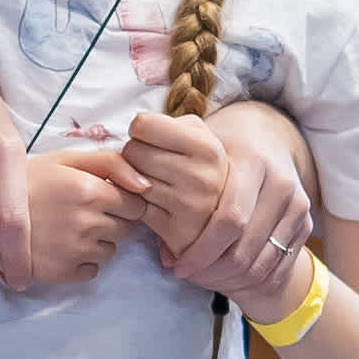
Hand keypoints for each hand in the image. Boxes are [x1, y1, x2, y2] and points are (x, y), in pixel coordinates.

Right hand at [25, 144, 150, 284]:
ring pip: (110, 251)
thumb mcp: (66, 159)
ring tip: (66, 229)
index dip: (123, 202)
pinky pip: (92, 271)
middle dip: (111, 221)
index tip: (103, 198)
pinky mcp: (64, 274)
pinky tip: (59, 246)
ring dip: (97, 242)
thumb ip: (111, 164)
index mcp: (90, 190)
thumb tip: (146, 184)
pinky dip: (81, 262)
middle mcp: (87, 223)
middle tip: (81, 212)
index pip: (136, 205)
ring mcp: (76, 251)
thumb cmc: (27, 181)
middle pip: (126, 229)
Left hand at [121, 111, 234, 265]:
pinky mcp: (178, 234)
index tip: (152, 138)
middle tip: (153, 164)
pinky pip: (135, 208)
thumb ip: (165, 124)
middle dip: (135, 155)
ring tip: (157, 183)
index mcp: (208, 149)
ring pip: (131, 182)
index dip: (142, 130)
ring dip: (133, 181)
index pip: (143, 125)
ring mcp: (190, 209)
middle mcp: (202, 179)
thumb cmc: (198, 162)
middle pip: (133, 152)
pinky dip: (137, 204)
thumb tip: (135, 133)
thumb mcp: (195, 133)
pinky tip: (154, 203)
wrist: (227, 208)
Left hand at [150, 101, 318, 306]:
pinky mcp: (306, 221)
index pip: (228, 218)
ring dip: (229, 279)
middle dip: (212, 270)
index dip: (201, 250)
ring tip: (203, 280)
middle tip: (188, 277)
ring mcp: (298, 203)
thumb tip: (156, 240)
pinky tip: (228, 280)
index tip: (176, 266)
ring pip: (262, 261)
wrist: (267, 137)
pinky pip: (279, 265)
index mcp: (250, 160)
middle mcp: (279, 181)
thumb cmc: (219, 148)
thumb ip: (168, 180)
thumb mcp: (194, 150)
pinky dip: (252, 280)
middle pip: (245, 247)